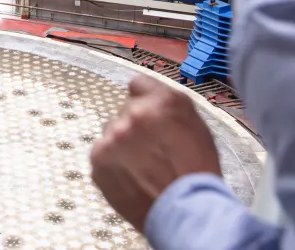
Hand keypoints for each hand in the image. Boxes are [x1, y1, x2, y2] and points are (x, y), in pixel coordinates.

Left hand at [90, 74, 221, 231]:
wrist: (187, 211)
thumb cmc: (197, 170)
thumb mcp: (195, 125)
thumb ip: (168, 104)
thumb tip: (146, 96)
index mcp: (162, 101)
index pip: (138, 84)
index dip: (145, 101)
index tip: (149, 115)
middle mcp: (134, 113)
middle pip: (125, 111)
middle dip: (135, 126)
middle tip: (152, 149)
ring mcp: (113, 138)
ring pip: (112, 133)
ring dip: (122, 144)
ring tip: (142, 167)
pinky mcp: (98, 160)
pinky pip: (102, 153)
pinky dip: (113, 163)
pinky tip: (131, 177)